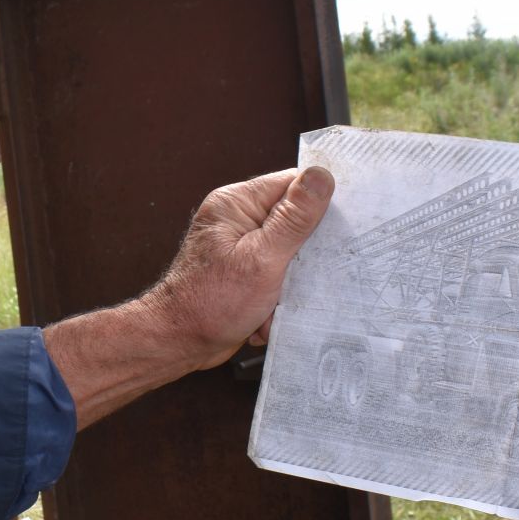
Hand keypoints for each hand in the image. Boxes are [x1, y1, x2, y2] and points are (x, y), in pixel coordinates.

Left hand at [44, 166, 332, 427]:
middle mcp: (236, 219)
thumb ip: (293, 218)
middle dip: (304, 253)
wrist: (178, 343)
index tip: (341, 226)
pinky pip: (276, 274)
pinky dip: (278, 295)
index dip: (319, 204)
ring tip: (275, 299)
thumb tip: (320, 176)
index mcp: (237, 203)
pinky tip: (267, 313)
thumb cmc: (210, 302)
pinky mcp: (243, 271)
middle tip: (304, 273)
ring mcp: (239, 246)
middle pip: (293, 220)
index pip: (291, 185)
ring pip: (288, 252)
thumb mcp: (263, 258)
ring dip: (290, 280)